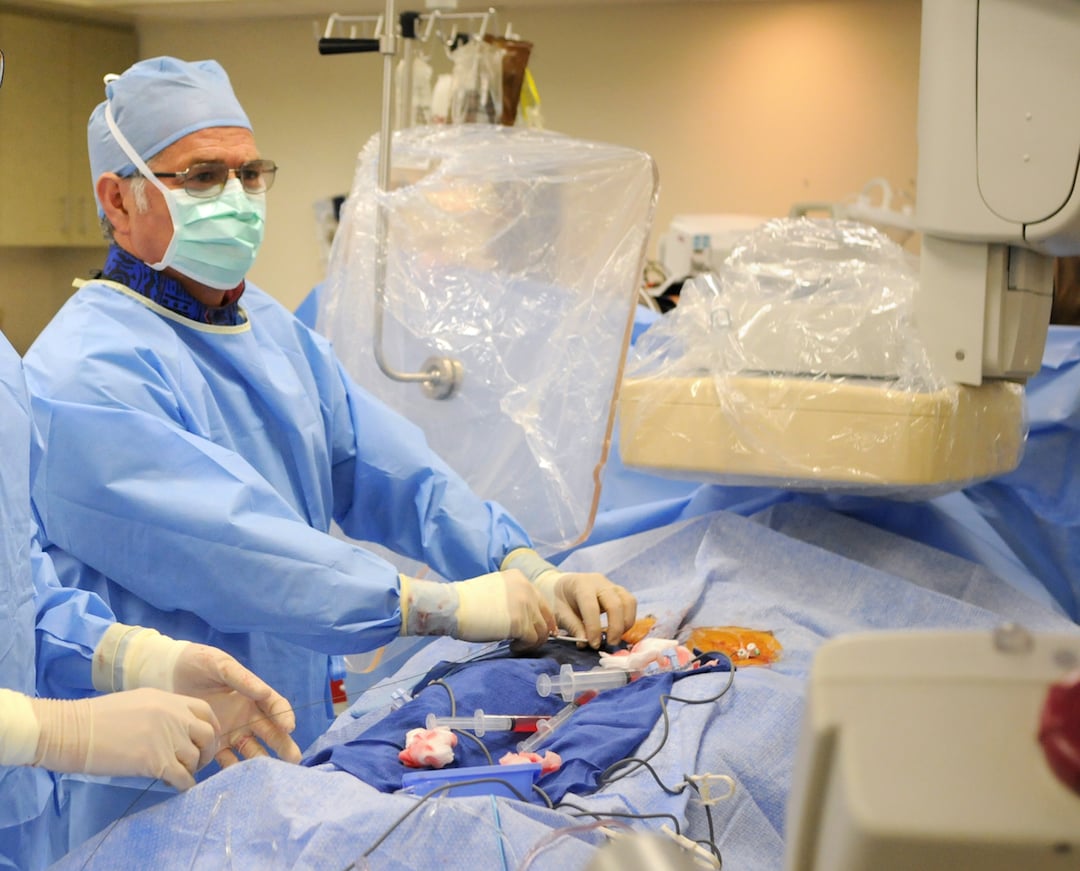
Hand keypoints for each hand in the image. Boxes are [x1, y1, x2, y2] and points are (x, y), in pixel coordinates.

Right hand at [31, 689, 218, 790]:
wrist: (74, 730)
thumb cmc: (97, 718)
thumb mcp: (138, 702)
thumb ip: (161, 712)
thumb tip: (173, 729)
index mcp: (169, 700)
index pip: (205, 712)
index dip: (211, 728)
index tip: (206, 741)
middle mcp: (174, 716)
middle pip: (208, 735)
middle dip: (206, 751)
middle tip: (196, 762)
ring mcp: (167, 737)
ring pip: (195, 758)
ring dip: (191, 769)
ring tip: (179, 774)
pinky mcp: (156, 760)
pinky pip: (182, 777)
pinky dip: (183, 785)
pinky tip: (175, 787)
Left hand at [172, 643, 301, 766]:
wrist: (166, 673)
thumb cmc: (197, 663)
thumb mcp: (220, 665)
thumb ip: (241, 679)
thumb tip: (264, 692)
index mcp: (251, 695)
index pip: (275, 707)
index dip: (284, 716)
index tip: (289, 727)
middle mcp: (246, 716)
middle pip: (270, 732)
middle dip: (283, 746)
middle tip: (294, 760)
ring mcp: (231, 732)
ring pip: (252, 750)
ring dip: (261, 762)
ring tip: (269, 776)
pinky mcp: (213, 744)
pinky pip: (227, 760)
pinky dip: (232, 770)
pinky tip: (237, 779)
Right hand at [401, 571, 555, 648]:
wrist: (453, 607)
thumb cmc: (467, 601)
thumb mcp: (495, 590)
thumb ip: (512, 598)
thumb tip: (524, 617)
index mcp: (519, 578)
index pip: (541, 601)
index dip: (542, 619)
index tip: (539, 631)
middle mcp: (526, 588)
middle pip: (545, 616)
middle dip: (540, 632)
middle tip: (528, 642)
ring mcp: (525, 605)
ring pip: (541, 630)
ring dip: (531, 642)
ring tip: (516, 645)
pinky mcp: (520, 623)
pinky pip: (532, 640)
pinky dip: (524, 647)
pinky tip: (512, 646)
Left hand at [536, 571, 637, 648]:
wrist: (565, 585)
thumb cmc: (561, 599)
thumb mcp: (560, 613)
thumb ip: (573, 627)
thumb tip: (584, 643)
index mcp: (581, 585)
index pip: (591, 606)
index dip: (594, 628)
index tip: (594, 644)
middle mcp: (599, 582)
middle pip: (615, 603)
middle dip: (615, 627)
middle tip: (610, 644)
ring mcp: (612, 585)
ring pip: (628, 602)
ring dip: (625, 623)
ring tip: (616, 638)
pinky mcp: (620, 591)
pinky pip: (631, 603)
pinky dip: (629, 618)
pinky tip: (620, 630)